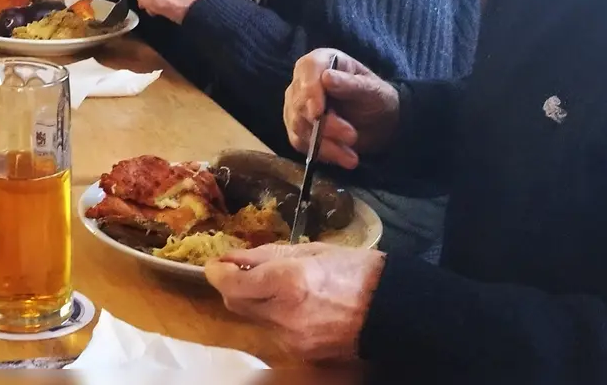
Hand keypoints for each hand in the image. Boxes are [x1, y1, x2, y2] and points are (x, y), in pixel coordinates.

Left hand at [204, 242, 384, 361]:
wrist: (391, 311)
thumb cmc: (355, 271)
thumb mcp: (311, 251)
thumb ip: (267, 255)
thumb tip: (234, 258)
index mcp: (288, 281)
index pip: (232, 283)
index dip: (218, 273)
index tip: (216, 265)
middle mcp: (284, 313)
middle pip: (236, 304)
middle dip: (234, 287)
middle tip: (242, 273)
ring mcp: (292, 338)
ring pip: (255, 320)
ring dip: (257, 303)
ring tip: (281, 289)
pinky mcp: (301, 354)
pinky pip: (275, 333)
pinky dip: (277, 318)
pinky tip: (299, 307)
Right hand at [285, 49, 399, 169]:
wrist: (379, 123)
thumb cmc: (375, 98)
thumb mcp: (371, 90)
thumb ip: (350, 84)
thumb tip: (326, 79)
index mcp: (320, 62)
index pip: (306, 71)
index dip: (310, 92)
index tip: (317, 112)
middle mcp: (303, 82)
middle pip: (300, 103)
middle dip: (325, 125)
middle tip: (352, 136)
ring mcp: (296, 106)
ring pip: (298, 126)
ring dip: (325, 144)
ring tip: (352, 157)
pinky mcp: (297, 129)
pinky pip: (300, 142)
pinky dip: (322, 153)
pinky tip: (343, 158)